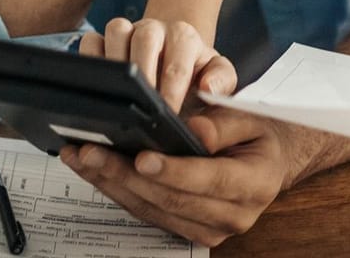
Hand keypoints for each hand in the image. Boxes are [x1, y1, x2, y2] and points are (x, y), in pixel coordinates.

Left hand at [58, 107, 301, 247]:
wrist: (268, 162)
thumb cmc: (258, 135)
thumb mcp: (251, 118)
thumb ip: (224, 123)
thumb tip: (194, 130)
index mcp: (254, 184)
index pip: (208, 179)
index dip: (173, 170)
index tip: (141, 156)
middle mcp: (232, 215)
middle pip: (171, 199)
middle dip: (126, 175)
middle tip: (92, 151)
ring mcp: (209, 230)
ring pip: (152, 210)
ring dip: (112, 184)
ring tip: (82, 157)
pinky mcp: (188, 232)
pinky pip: (148, 214)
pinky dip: (118, 191)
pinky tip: (94, 171)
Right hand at [81, 16, 237, 112]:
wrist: (176, 55)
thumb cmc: (195, 72)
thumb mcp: (219, 76)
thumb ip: (222, 82)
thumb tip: (209, 88)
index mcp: (184, 37)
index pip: (178, 62)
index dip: (172, 91)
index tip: (168, 115)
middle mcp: (154, 29)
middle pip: (145, 39)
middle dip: (143, 75)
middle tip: (142, 107)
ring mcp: (127, 31)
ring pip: (115, 31)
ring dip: (115, 63)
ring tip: (117, 96)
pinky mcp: (104, 39)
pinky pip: (90, 41)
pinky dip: (90, 60)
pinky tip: (94, 87)